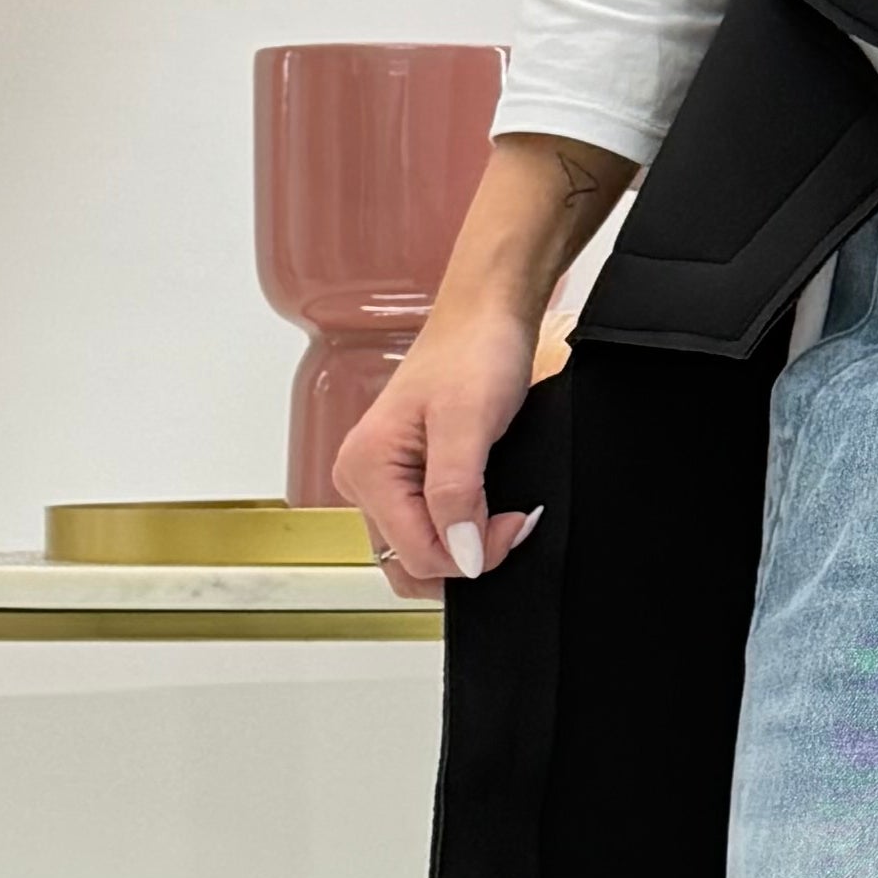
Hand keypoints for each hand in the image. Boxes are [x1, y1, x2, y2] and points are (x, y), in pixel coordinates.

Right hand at [331, 127, 632, 599]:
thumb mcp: (470, 424)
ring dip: (466, 546)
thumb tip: (462, 557)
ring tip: (504, 515)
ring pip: (420, 552)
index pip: (418, 556)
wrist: (487, 314)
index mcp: (366, 469)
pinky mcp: (404, 479)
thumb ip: (458, 494)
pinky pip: (429, 528)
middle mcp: (362, 480)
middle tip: (511, 524)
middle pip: (412, 563)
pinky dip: (463, 530)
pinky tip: (490, 509)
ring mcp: (381, 482)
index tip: (515, 523)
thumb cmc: (475, 352)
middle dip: (467, 557)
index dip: (473, 554)